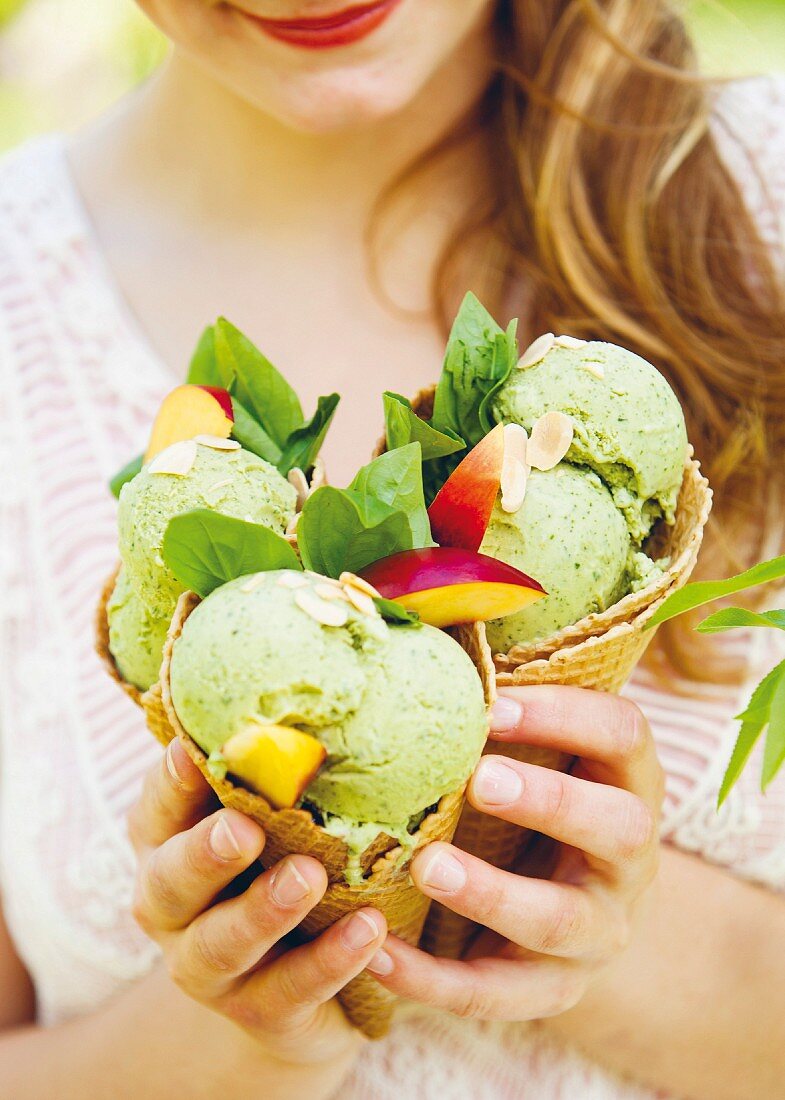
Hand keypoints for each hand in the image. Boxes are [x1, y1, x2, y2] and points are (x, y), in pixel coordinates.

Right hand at [128, 739, 386, 1063]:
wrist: (294, 983)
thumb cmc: (277, 861)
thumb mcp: (270, 815)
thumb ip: (275, 768)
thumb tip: (333, 678)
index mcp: (167, 844)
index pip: (156, 808)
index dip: (171, 782)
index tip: (192, 750)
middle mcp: (172, 907)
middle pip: (169, 883)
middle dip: (203, 854)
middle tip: (243, 828)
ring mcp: (209, 967)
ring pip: (221, 944)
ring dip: (263, 911)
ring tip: (310, 878)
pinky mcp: (259, 1011)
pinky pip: (289, 991)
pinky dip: (328, 962)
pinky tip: (369, 932)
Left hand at [365, 686, 662, 1020]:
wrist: (568, 914)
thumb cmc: (535, 803)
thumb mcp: (540, 757)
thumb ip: (500, 713)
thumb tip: (413, 632)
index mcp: (627, 782)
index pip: (625, 736)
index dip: (567, 715)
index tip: (496, 702)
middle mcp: (628, 857)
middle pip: (617, 827)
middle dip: (552, 802)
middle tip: (481, 779)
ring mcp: (598, 929)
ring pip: (560, 920)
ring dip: (494, 894)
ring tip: (429, 866)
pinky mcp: (551, 987)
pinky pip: (497, 992)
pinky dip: (435, 978)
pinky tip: (379, 953)